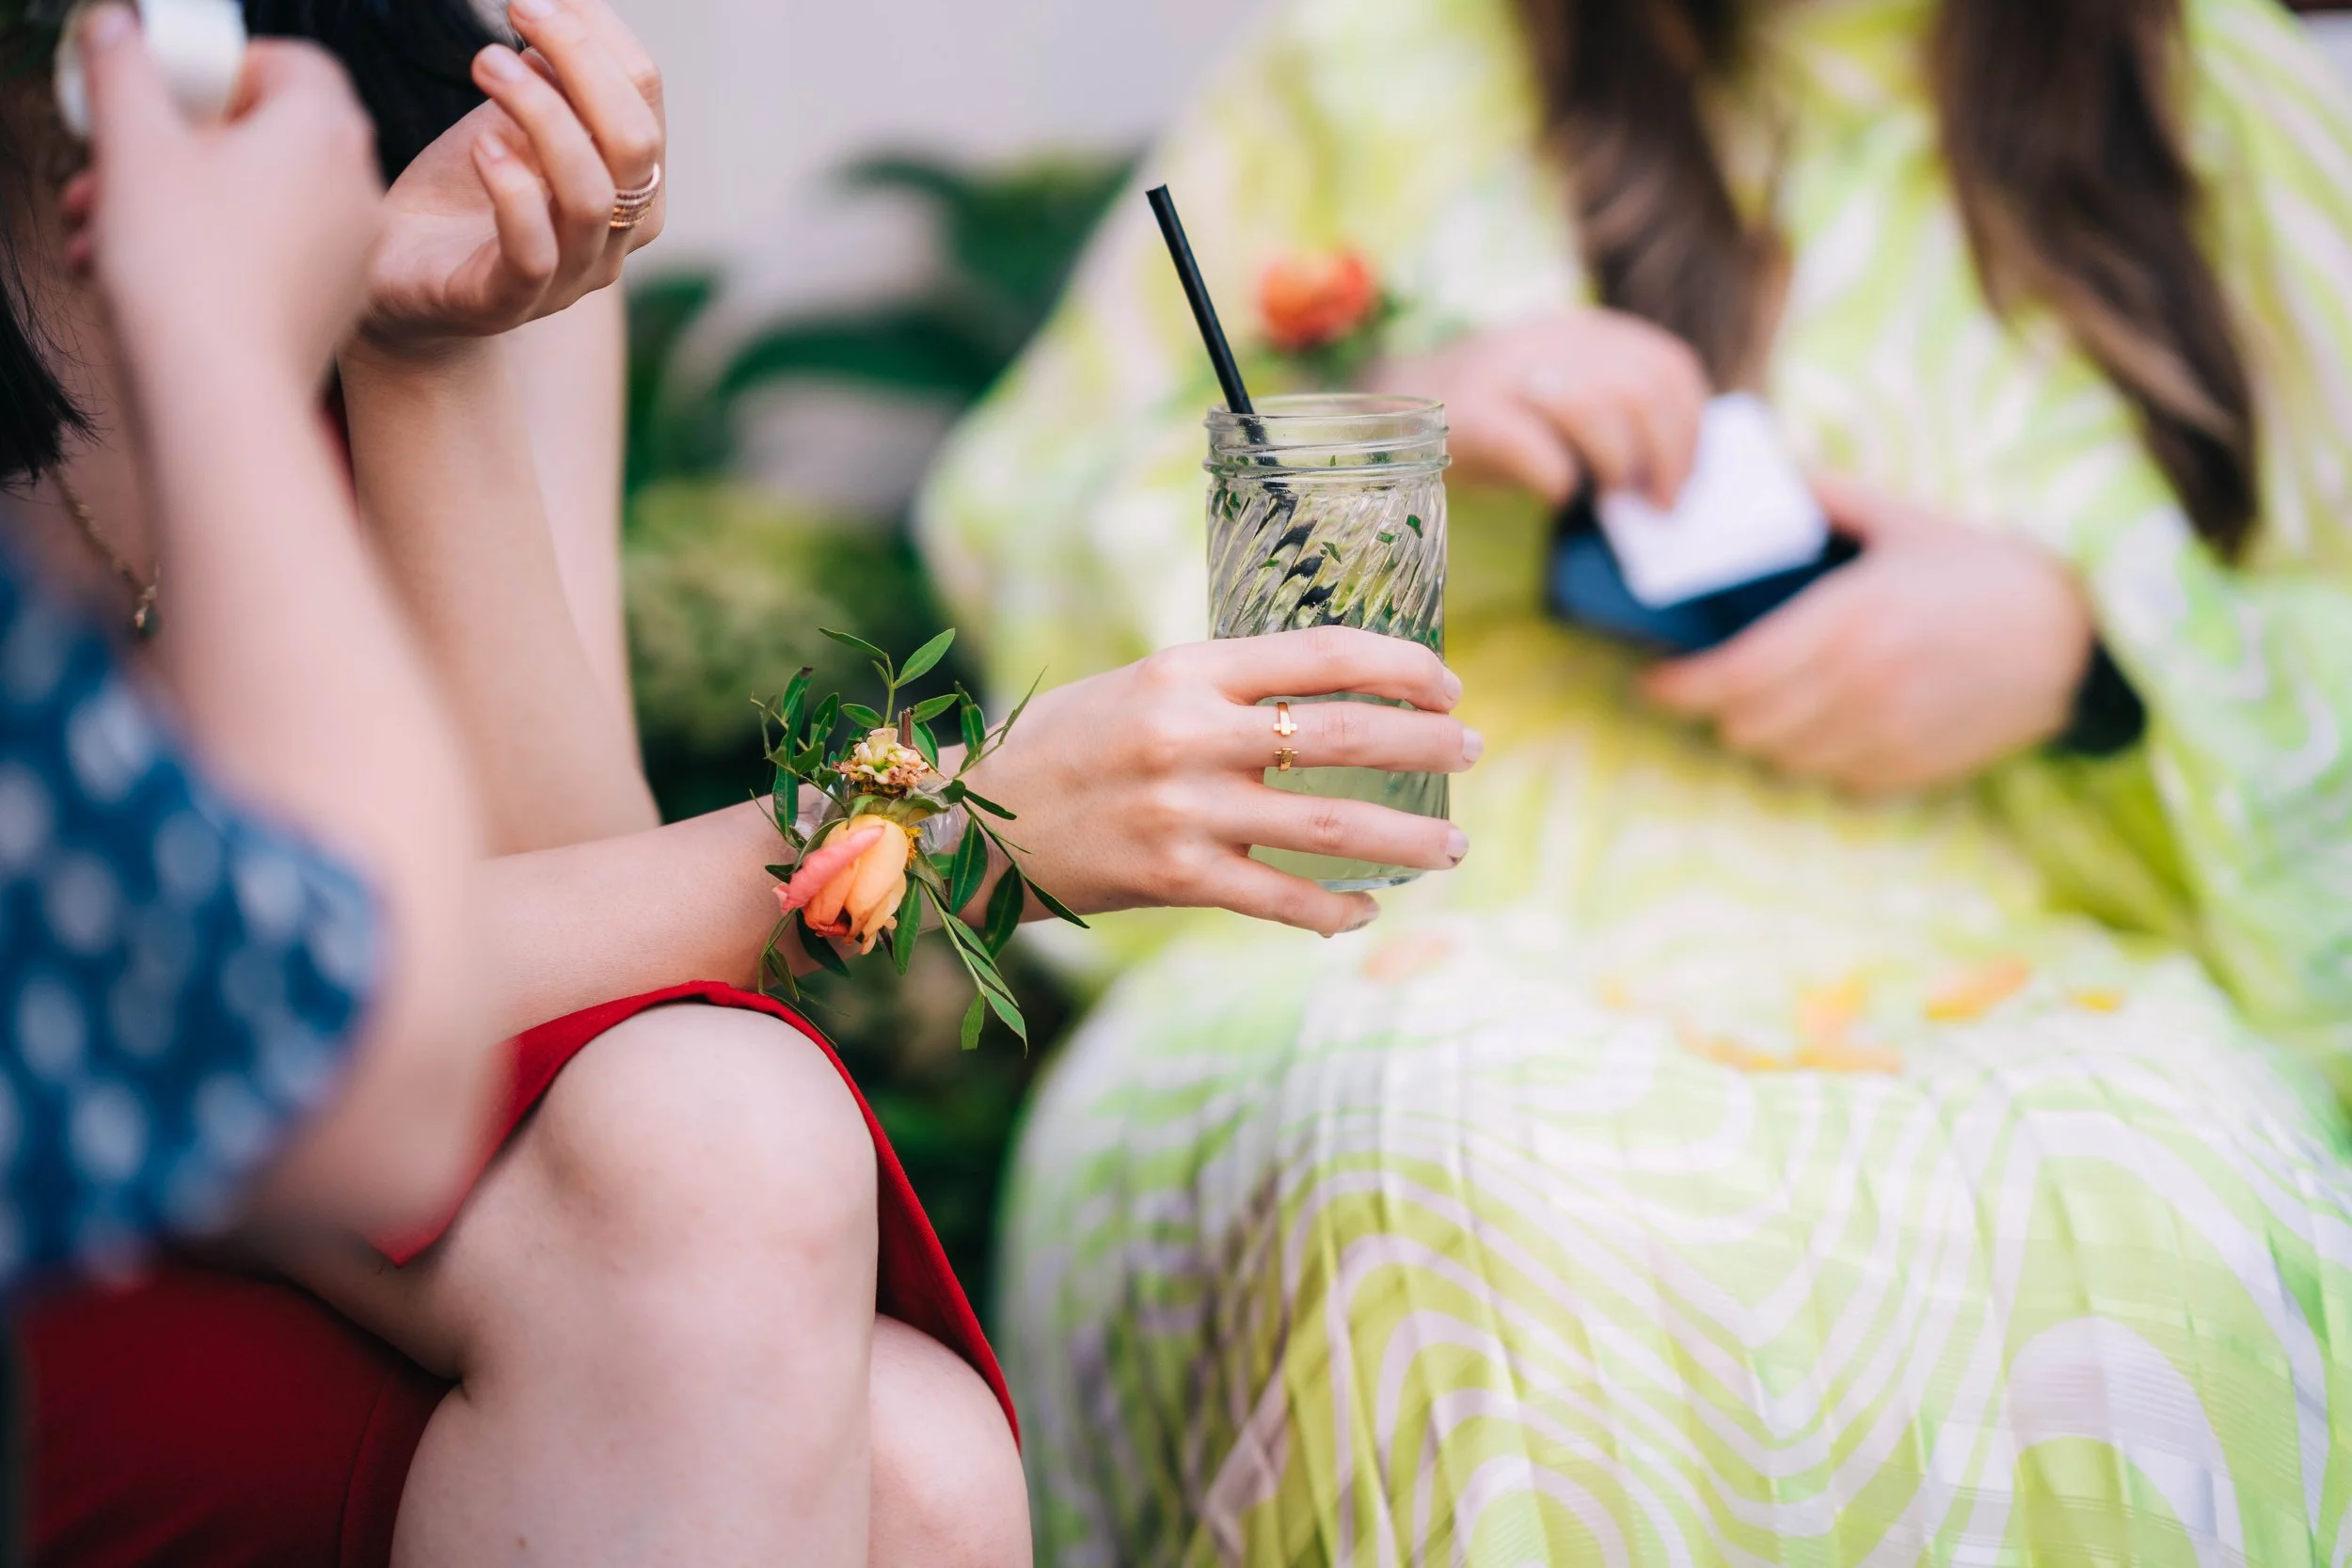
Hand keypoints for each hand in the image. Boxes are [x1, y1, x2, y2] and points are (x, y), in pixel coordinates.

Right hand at [64, 13, 382, 380]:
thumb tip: (119, 27)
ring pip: (252, 202)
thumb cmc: (183, 264)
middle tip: (105, 168)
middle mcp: (358, 187)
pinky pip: (267, 257)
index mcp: (327, 130)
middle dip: (171, 148)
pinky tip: (132, 275)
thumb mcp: (133, 143)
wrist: (222, 397)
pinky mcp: (334, 306)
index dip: (219, 70)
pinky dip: (205, 254)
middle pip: (262, 138)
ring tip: (95, 228)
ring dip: (171, 204)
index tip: (163, 94)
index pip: (291, 63)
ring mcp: (353, 252)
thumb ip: (124, 68)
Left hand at [360, 0, 663, 346]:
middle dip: (582, 64)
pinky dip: (513, 191)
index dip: (601, 36)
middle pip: (636, 145)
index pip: (646, 100)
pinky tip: (481, 147)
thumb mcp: (512, 120)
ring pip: (592, 196)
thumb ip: (548, 80)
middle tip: (520, 13)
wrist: (399, 274)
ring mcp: (566, 278)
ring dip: (544, 115)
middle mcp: (614, 238)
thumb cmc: (461, 192)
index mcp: (631, 187)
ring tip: (487, 64)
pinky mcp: (504, 303)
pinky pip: (533, 253)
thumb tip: (560, 6)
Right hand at [961, 628, 1481, 935]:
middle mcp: (1191, 733)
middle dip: (1427, 742)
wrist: (975, 825)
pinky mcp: (1173, 876)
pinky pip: (1279, 897)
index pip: (1325, 652)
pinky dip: (1332, 908)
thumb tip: (1328, 697)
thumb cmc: (1067, 748)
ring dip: (1408, 837)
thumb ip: (1225, 689)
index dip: (1403, 666)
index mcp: (1187, 669)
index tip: (1447, 684)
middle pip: (1345, 732)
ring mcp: (1185, 808)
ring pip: (1331, 823)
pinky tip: (1363, 911)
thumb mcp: (1140, 686)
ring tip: (1453, 846)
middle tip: (1474, 749)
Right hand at [1369, 307, 1708, 507]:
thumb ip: (1612, 419)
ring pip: (1596, 410)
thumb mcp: (1557, 402)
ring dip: (1618, 466)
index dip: (1692, 431)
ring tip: (1612, 502)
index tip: (1687, 482)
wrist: (1386, 412)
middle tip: (1659, 507)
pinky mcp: (1469, 415)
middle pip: (1642, 390)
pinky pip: (1536, 449)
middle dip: (1666, 458)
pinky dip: (1559, 481)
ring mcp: (1505, 371)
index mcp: (1582, 331)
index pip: (1668, 366)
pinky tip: (1557, 496)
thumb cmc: (1489, 423)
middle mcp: (1549, 339)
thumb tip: (1669, 481)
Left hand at [1643, 476, 2093, 794]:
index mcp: (1846, 623)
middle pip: (1742, 725)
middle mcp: (1859, 689)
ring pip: (1780, 758)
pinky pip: (1829, 777)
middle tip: (1709, 680)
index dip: (1675, 685)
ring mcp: (1885, 737)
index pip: (1728, 676)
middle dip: (1713, 706)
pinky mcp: (1910, 771)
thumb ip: (1825, 496)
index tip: (1653, 676)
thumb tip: (1764, 474)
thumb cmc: (1987, 568)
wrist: (2081, 636)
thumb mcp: (1903, 519)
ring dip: (1761, 732)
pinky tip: (1826, 719)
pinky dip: (1813, 755)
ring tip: (1767, 698)